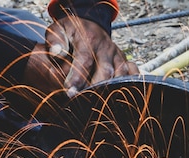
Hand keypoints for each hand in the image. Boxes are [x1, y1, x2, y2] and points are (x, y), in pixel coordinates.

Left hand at [23, 15, 138, 95]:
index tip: (70, 92)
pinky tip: (121, 98)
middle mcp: (106, 47)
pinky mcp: (124, 60)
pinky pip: (133, 73)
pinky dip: (130, 85)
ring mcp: (117, 54)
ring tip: (100, 104)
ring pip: (121, 74)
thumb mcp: (58, 29)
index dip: (78, 78)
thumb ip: (55, 41)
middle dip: (95, 88)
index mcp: (89, 38)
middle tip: (83, 102)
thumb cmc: (71, 31)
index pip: (85, 60)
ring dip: (112, 90)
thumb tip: (57, 54)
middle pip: (105, 71)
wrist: (88, 22)